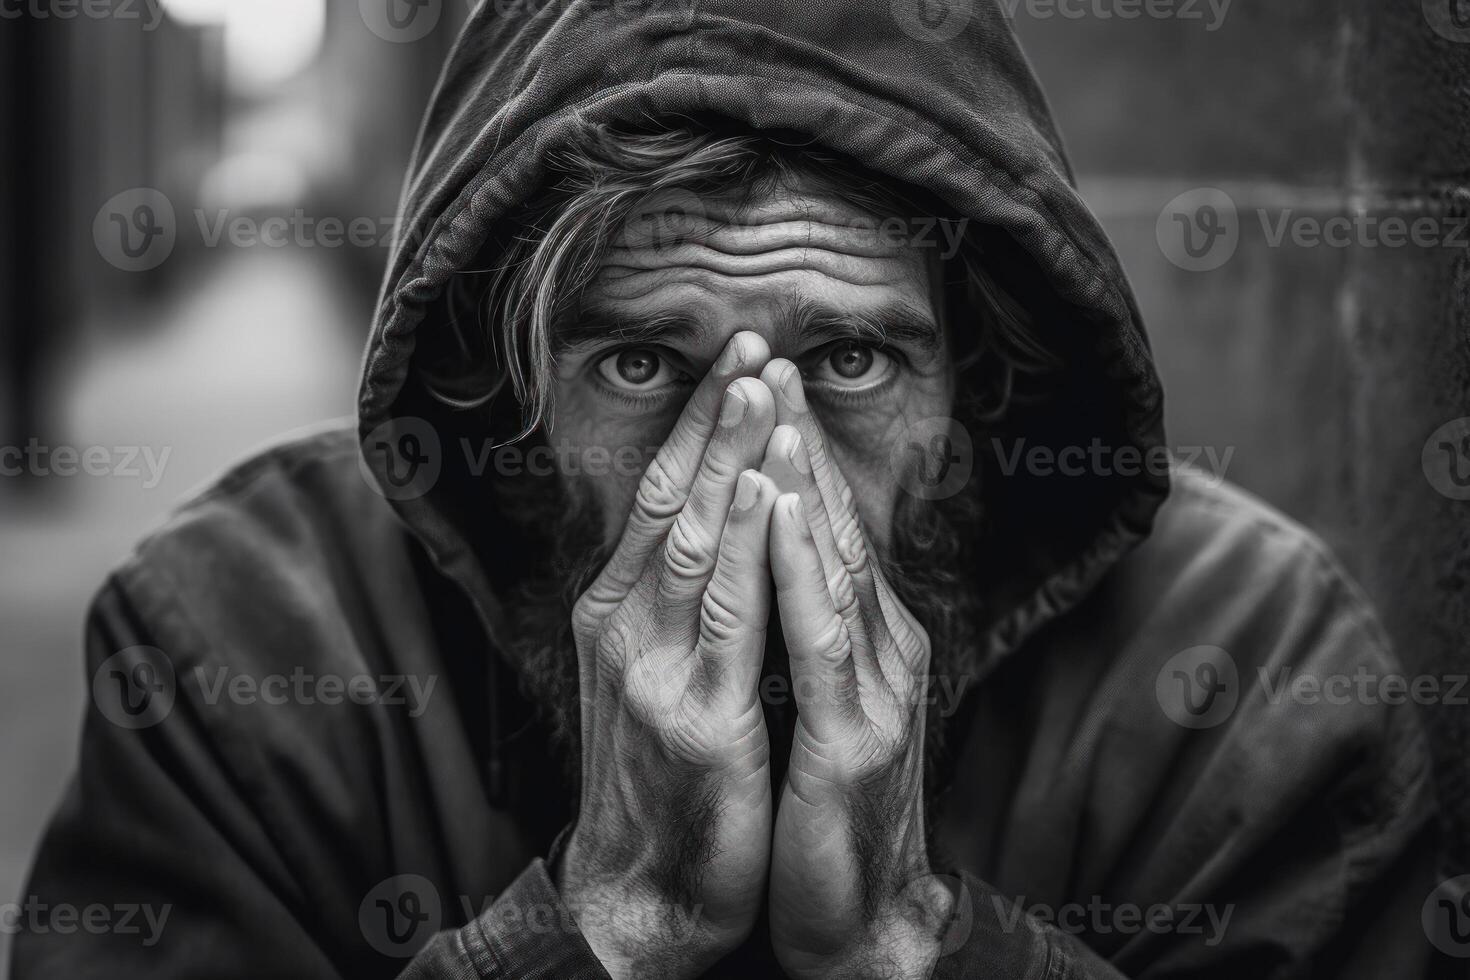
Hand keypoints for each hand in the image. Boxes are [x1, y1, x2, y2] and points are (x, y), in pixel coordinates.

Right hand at [560, 332, 783, 978]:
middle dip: (714, 416)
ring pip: (694, 537)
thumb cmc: (661, 777)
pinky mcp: (694, 712)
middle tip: (750, 339)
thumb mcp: (655, 670)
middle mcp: (620, 622)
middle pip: (672, 498)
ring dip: (730, 456)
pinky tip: (765, 490)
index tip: (734, 360)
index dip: (696, 425)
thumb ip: (674, 598)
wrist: (643, 888)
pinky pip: (724, 611)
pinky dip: (743, 542)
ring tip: (760, 386)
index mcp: (614, 608)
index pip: (658, 495)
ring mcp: (650, 664)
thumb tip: (712, 525)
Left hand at [759, 361, 954, 979]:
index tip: (761, 377)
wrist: (858, 918)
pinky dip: (800, 562)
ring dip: (804, 476)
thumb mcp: (816, 702)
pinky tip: (780, 507)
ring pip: (835, 559)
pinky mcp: (856, 734)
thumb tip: (778, 561)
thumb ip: (808, 630)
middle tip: (768, 354)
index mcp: (868, 636)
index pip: (827, 522)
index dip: (795, 447)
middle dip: (798, 435)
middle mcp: (883, 645)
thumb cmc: (826, 809)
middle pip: (836, 520)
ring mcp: (877, 686)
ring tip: (777, 401)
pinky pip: (822, 633)